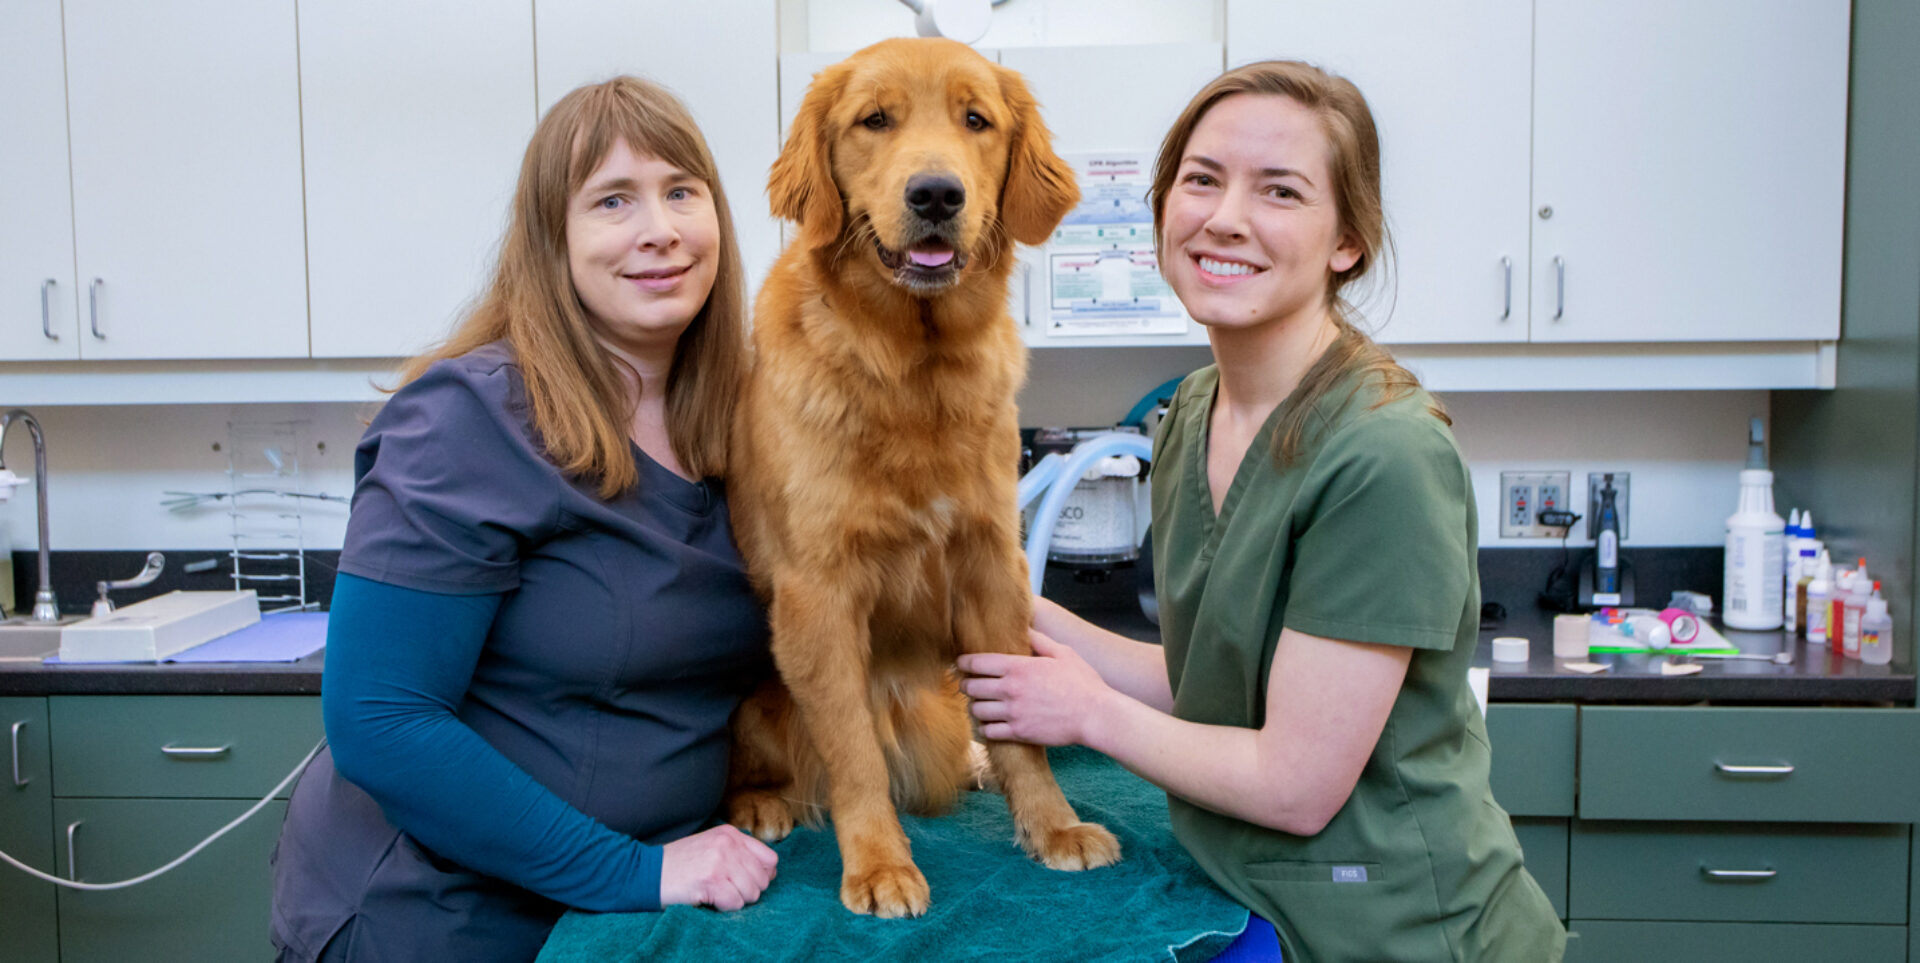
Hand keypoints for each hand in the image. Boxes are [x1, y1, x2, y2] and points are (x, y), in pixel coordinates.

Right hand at [659, 824, 778, 910]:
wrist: (648, 872)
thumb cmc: (681, 863)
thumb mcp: (712, 846)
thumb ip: (741, 853)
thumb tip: (771, 872)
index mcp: (731, 833)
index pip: (770, 859)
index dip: (762, 875)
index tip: (744, 881)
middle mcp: (728, 844)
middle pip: (763, 879)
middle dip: (747, 890)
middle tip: (725, 889)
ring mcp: (720, 861)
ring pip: (752, 893)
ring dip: (736, 899)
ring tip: (716, 892)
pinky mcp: (711, 880)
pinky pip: (735, 903)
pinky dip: (724, 907)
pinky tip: (709, 898)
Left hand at [958, 628, 1112, 746]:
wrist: (1095, 715)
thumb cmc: (1083, 683)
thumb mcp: (1063, 653)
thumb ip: (1040, 641)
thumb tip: (1026, 629)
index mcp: (1019, 667)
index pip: (977, 663)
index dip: (963, 663)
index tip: (960, 664)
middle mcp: (1010, 689)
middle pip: (971, 687)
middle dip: (966, 685)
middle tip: (969, 685)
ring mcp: (1013, 712)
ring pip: (976, 710)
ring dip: (976, 707)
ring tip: (981, 705)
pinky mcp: (1019, 733)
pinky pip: (988, 732)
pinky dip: (986, 728)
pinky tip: (991, 724)